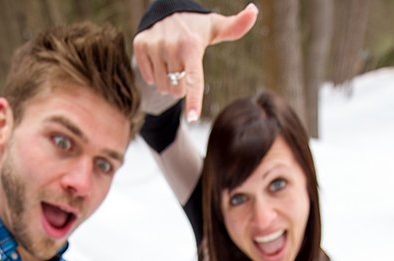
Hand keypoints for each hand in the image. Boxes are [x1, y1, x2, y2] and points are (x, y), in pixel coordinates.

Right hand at [133, 3, 258, 122]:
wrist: (167, 9)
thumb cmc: (195, 26)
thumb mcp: (216, 27)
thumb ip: (237, 26)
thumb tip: (254, 10)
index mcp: (192, 45)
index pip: (194, 79)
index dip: (193, 100)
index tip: (192, 118)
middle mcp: (171, 46)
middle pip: (177, 90)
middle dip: (181, 85)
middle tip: (183, 68)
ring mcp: (154, 46)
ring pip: (162, 86)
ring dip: (168, 81)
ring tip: (172, 63)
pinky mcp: (140, 45)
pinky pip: (148, 77)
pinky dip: (154, 74)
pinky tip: (159, 59)